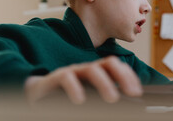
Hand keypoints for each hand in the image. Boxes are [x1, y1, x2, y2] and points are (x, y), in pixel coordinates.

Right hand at [24, 56, 142, 104]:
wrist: (35, 97)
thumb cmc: (65, 100)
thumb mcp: (89, 102)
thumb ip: (102, 103)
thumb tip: (120, 110)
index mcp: (97, 75)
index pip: (117, 68)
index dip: (129, 76)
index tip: (137, 92)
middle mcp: (86, 70)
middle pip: (108, 63)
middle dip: (122, 75)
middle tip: (131, 93)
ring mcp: (72, 72)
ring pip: (91, 69)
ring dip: (105, 83)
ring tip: (112, 98)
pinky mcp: (54, 79)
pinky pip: (66, 77)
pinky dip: (75, 88)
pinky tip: (79, 100)